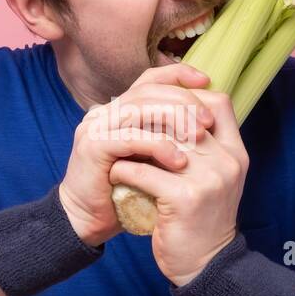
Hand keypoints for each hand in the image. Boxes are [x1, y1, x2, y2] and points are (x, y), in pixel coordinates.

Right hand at [58, 63, 215, 247]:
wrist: (86, 221)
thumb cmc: (124, 192)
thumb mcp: (151, 159)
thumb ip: (168, 136)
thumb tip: (208, 121)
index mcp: (117, 109)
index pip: (149, 79)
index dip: (178, 75)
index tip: (207, 81)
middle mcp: (104, 112)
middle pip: (147, 90)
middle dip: (183, 100)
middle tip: (208, 119)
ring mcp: (95, 127)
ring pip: (139, 109)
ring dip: (174, 119)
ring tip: (200, 136)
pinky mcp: (92, 148)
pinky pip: (129, 138)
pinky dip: (157, 146)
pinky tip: (179, 160)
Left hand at [106, 87, 247, 285]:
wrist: (205, 266)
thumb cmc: (200, 221)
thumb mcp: (213, 180)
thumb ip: (204, 149)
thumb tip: (176, 113)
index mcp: (235, 153)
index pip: (218, 103)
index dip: (188, 96)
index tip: (160, 106)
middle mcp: (227, 161)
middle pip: (185, 116)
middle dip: (151, 118)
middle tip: (126, 122)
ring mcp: (209, 179)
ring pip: (161, 139)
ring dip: (133, 140)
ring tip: (116, 145)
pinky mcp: (186, 198)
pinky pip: (145, 171)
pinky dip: (124, 170)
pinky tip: (115, 175)